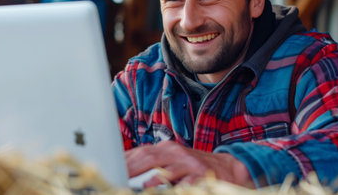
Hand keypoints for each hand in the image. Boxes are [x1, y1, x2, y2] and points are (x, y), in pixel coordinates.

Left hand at [125, 140, 253, 187]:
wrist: (228, 167)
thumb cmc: (194, 166)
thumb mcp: (173, 161)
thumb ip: (153, 164)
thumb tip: (127, 169)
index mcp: (166, 148)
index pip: (140, 152)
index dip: (124, 159)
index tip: (109, 166)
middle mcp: (175, 152)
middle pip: (148, 157)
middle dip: (130, 166)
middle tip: (115, 175)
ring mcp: (188, 163)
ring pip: (165, 167)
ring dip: (148, 177)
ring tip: (133, 184)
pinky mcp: (200, 174)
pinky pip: (186, 180)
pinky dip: (175, 185)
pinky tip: (163, 189)